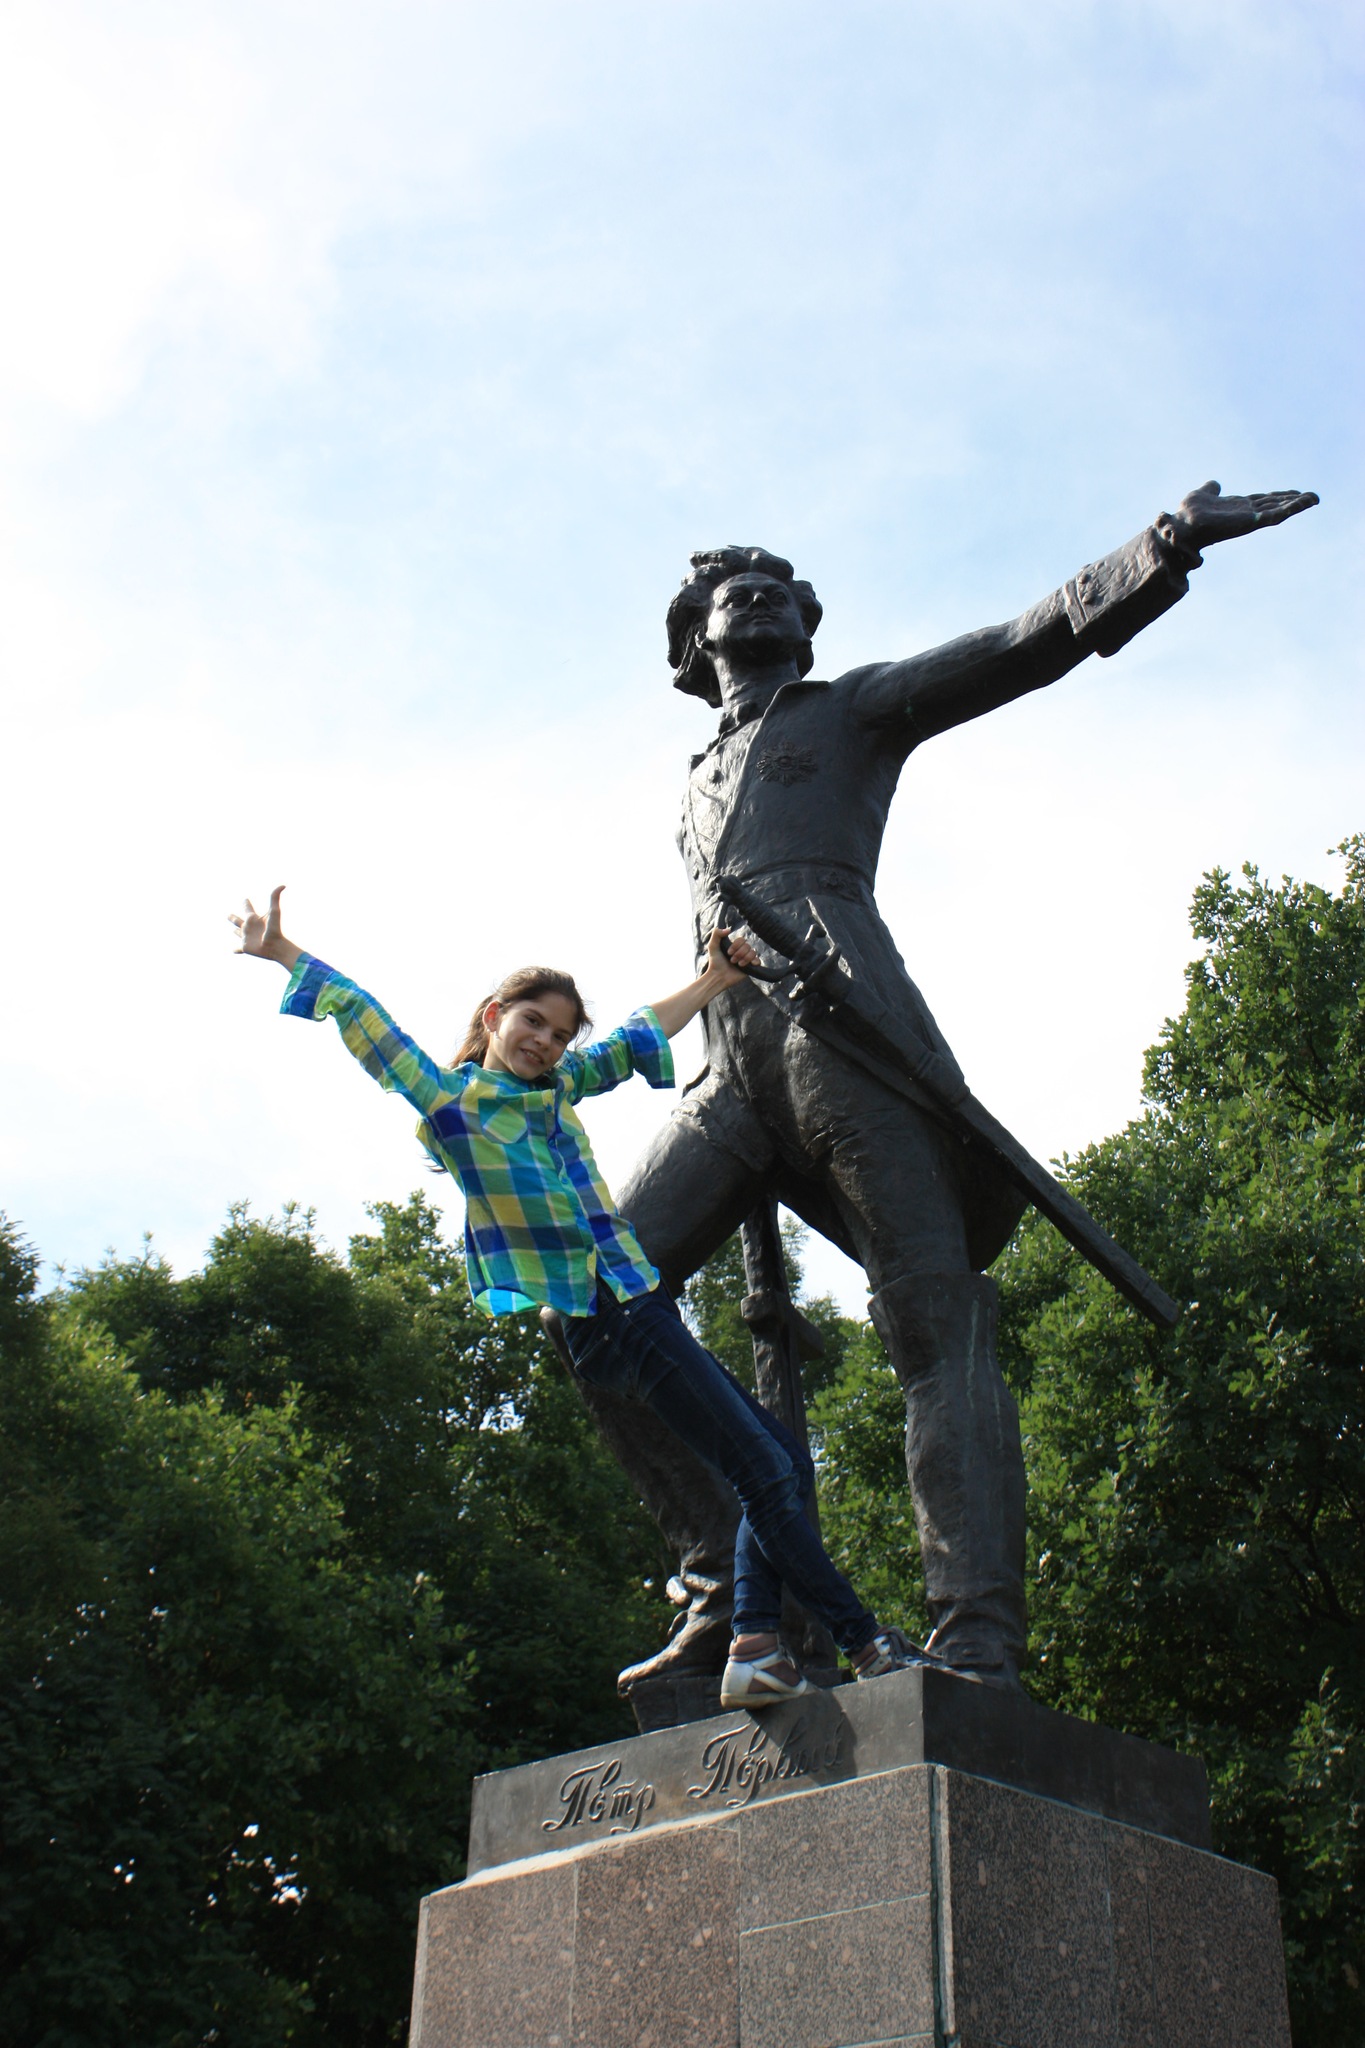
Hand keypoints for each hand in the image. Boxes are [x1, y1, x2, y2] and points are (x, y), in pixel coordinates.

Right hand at [229, 885, 300, 969]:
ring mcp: (247, 937)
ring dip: (236, 932)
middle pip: (239, 921)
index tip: (245, 899)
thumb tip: (283, 885)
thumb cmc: (275, 929)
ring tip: (233, 930)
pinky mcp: (246, 947)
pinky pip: (240, 949)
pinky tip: (233, 951)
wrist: (276, 946)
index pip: (248, 909)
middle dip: (234, 918)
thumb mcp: (274, 911)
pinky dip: (237, 950)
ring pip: (239, 933)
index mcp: (254, 919)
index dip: (246, 904)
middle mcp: (250, 927)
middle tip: (228, 915)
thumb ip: (275, 897)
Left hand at [705, 925, 758, 989]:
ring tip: (738, 965)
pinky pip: (758, 960)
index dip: (736, 945)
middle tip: (731, 961)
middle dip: (739, 953)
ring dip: (745, 958)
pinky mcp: (751, 967)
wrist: (718, 976)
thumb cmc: (715, 962)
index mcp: (735, 946)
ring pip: (753, 952)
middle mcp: (742, 951)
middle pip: (748, 946)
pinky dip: (755, 961)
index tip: (728, 953)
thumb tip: (729, 929)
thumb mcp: (713, 946)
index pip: (742, 939)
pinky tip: (749, 965)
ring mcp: (747, 959)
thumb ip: (717, 934)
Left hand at [1159, 479, 1317, 553]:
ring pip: (1278, 510)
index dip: (1280, 496)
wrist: (1181, 526)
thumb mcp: (1202, 494)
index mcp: (1238, 507)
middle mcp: (1246, 514)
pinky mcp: (1250, 523)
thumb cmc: (1189, 514)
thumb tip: (1215, 484)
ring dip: (1296, 505)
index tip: (1296, 492)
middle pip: (1275, 504)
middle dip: (1294, 501)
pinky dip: (1287, 510)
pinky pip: (1273, 516)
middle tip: (1313, 497)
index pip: (1264, 500)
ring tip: (1314, 499)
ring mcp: (1249, 519)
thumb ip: (1211, 489)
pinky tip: (1301, 503)